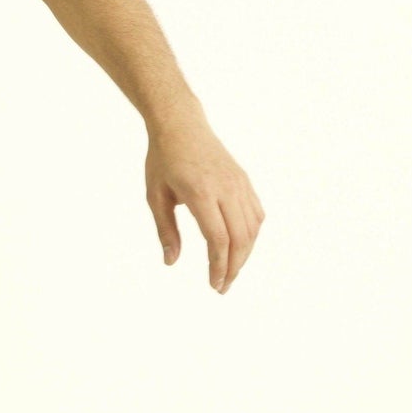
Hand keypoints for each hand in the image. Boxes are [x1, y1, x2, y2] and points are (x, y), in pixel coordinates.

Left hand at [144, 114, 263, 292]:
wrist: (181, 125)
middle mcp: (226, 188)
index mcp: (201, 192)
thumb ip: (165, 230)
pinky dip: (251, 236)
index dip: (218, 266)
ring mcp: (239, 184)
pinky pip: (256, 215)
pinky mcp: (244, 181)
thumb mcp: (155, 196)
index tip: (214, 284)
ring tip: (230, 272)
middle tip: (222, 286)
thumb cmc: (163, 160)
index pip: (218, 239)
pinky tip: (240, 248)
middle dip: (234, 267)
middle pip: (240, 238)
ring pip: (252, 229)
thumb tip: (171, 262)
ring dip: (244, 255)